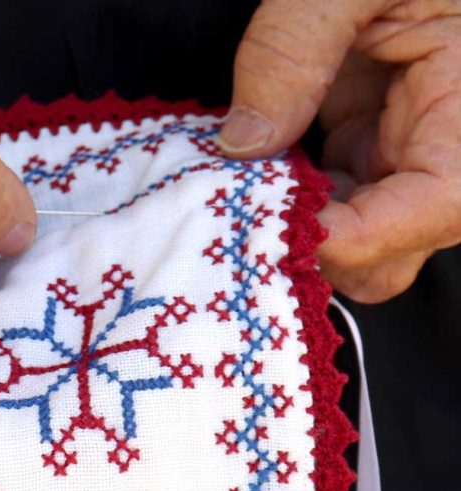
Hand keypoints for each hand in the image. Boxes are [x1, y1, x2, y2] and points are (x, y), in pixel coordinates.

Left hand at [219, 0, 460, 301]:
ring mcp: (407, 156)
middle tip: (237, 207)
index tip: (262, 221)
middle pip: (381, 258)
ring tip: (234, 186)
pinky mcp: (371, 146)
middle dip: (308, 244)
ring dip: (288, 223)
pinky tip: (246, 167)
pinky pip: (327, 206)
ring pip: (349, 244)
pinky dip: (282, 197)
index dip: (339, 237)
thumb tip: (243, 141)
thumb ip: (294, 48)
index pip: (421, 216)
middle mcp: (450, 155)